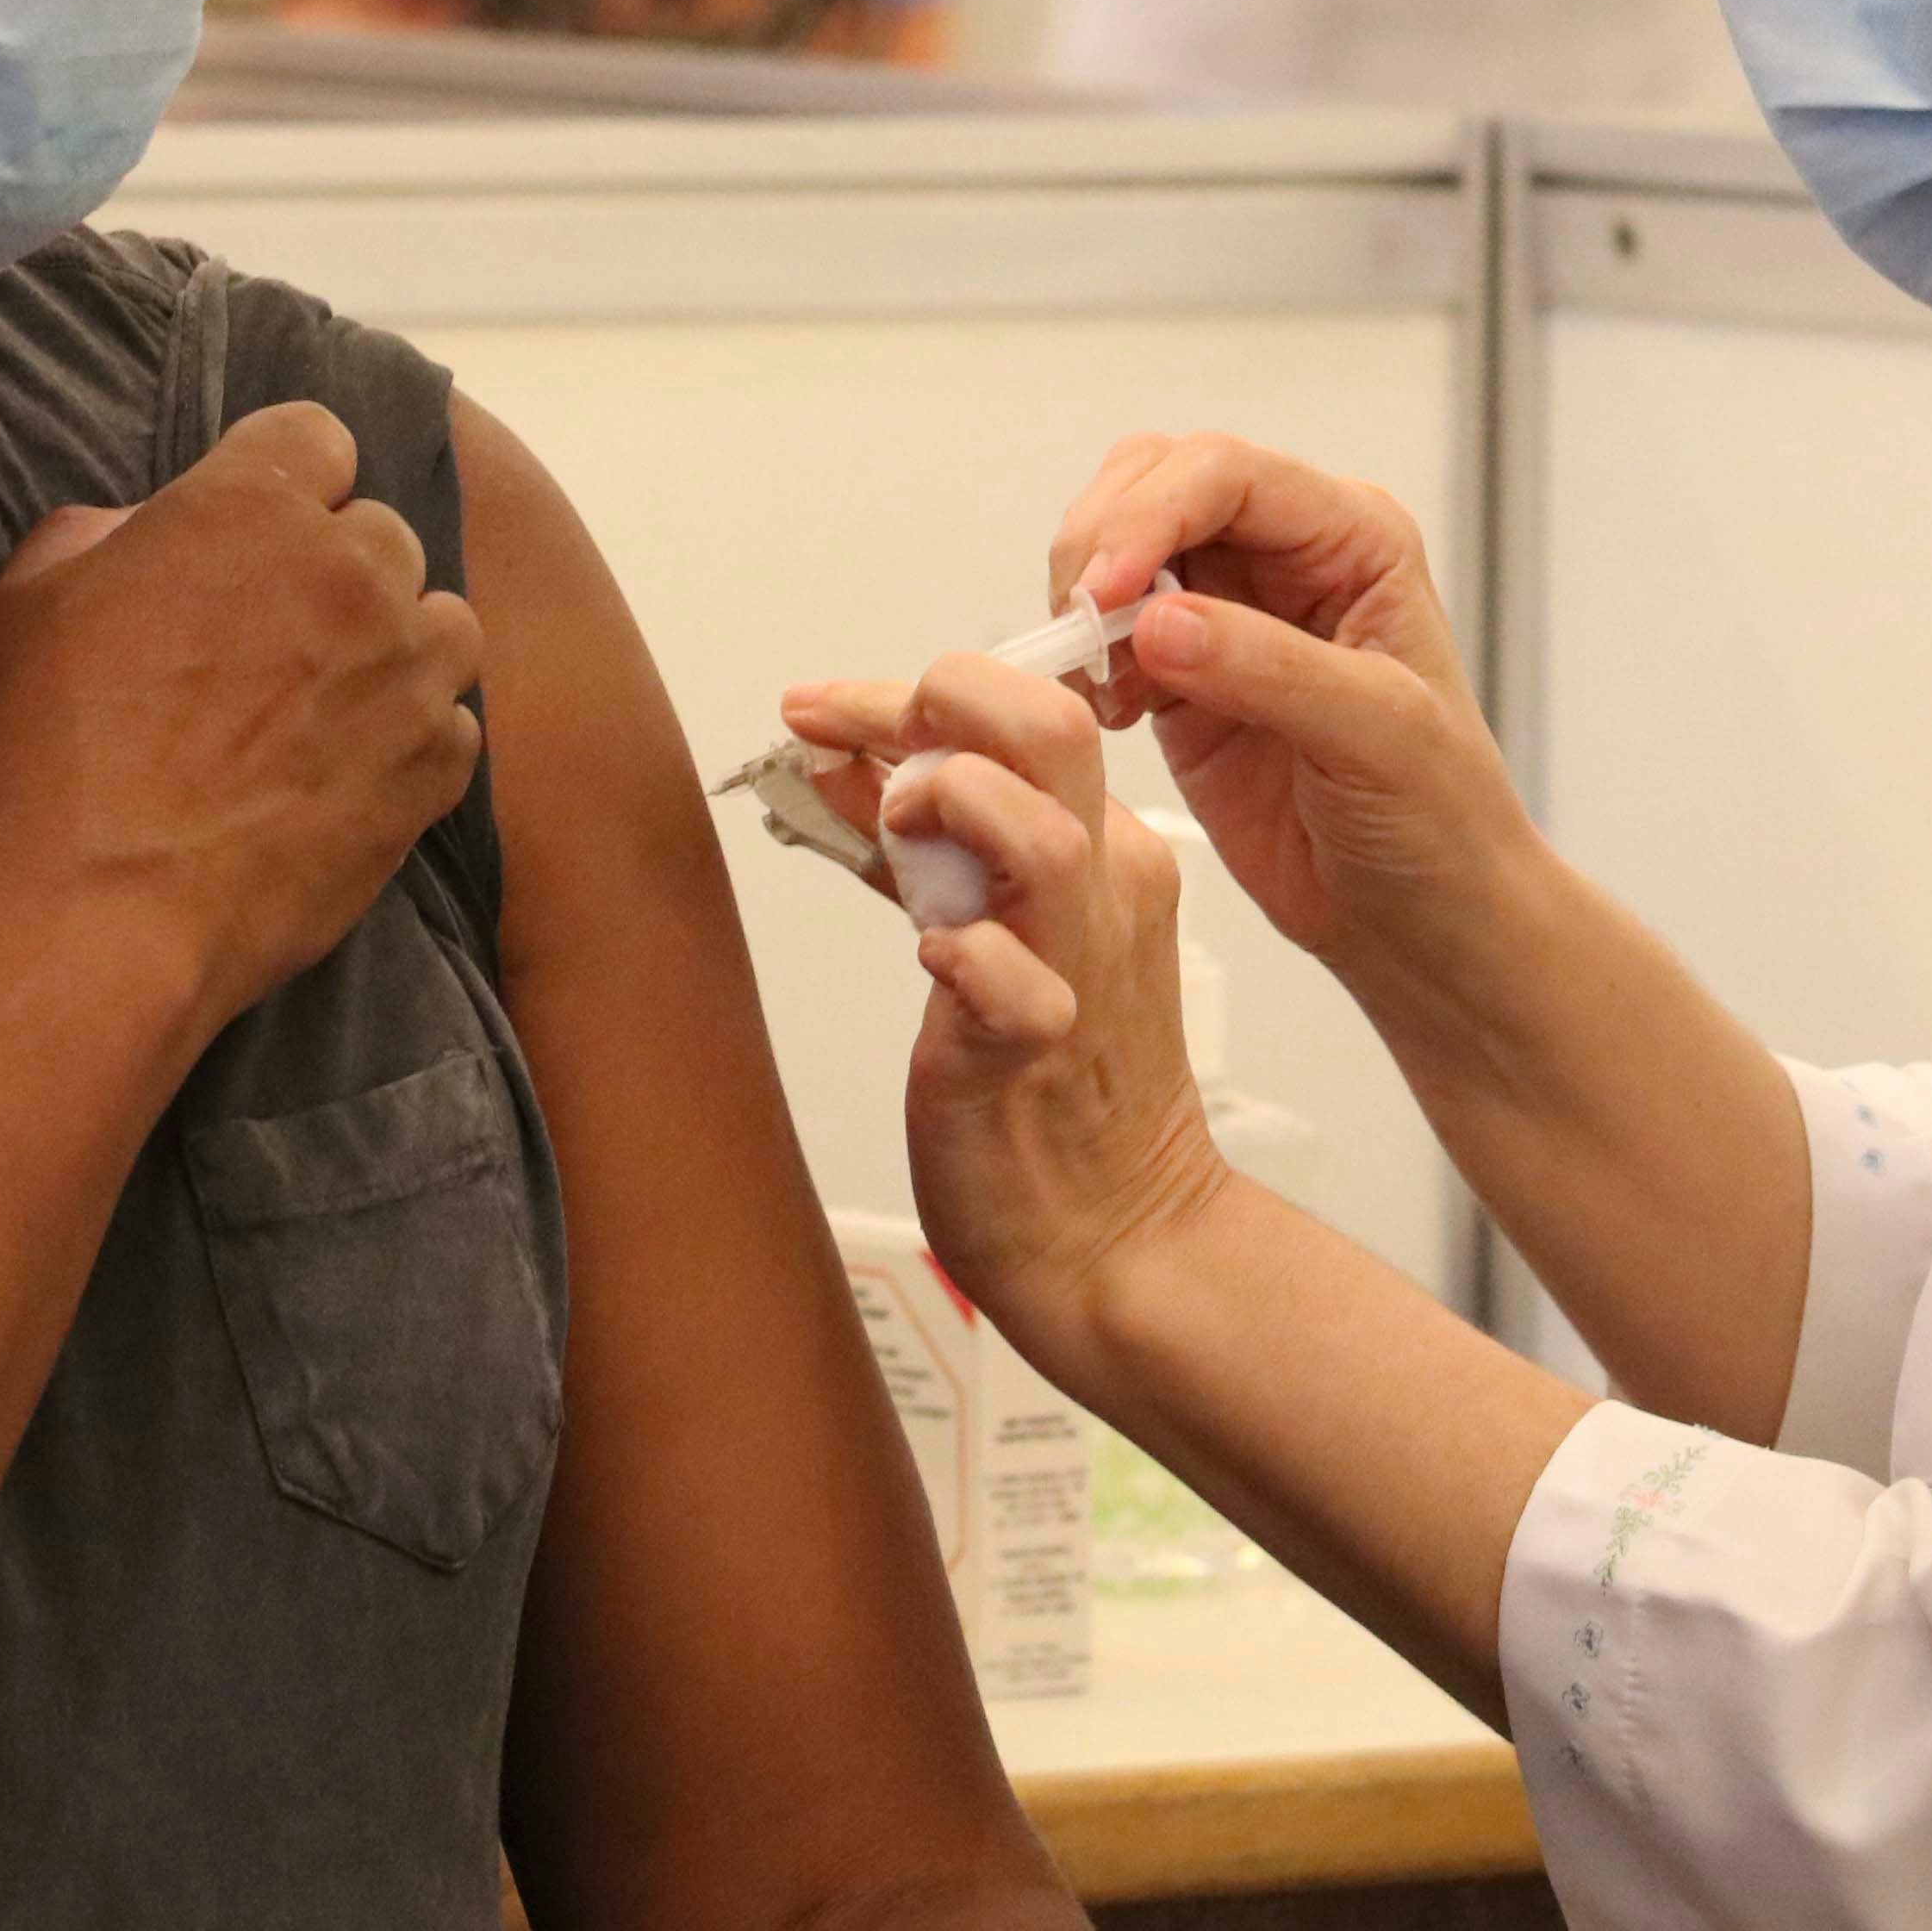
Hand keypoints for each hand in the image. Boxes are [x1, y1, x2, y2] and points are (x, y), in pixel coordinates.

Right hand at [0, 402, 485, 1018]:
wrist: (92, 924)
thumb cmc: (35, 760)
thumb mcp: (23, 605)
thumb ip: (103, 536)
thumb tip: (148, 529)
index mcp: (249, 507)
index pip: (315, 437)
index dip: (282, 481)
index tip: (252, 534)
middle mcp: (350, 573)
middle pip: (382, 533)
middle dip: (336, 571)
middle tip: (270, 640)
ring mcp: (403, 674)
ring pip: (441, 623)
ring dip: (394, 649)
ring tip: (326, 707)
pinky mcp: (430, 772)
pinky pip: (453, 727)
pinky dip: (412, 743)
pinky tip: (345, 778)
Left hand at [874, 651, 1237, 1375]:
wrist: (1115, 1237)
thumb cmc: (1047, 1089)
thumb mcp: (987, 926)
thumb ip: (921, 843)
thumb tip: (841, 760)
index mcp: (1103, 850)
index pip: (1023, 713)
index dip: (908, 693)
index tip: (816, 706)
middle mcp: (1104, 891)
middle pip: (1053, 729)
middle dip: (939, 699)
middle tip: (851, 736)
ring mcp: (1082, 968)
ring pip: (1044, 837)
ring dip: (949, 806)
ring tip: (889, 831)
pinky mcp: (1037, 1053)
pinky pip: (1015, 986)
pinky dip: (964, 956)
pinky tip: (929, 956)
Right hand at [1033, 434, 1527, 971]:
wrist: (1424, 921)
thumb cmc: (1441, 823)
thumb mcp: (1380, 739)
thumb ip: (1272, 669)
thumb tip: (1157, 621)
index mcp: (1353, 538)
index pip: (1226, 474)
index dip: (1150, 514)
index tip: (1104, 591)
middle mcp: (1287, 558)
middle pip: (1156, 484)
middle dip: (1101, 543)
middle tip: (1079, 629)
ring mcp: (1229, 615)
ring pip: (1118, 550)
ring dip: (1084, 604)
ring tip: (1098, 684)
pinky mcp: (1183, 679)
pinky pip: (1106, 635)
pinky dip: (1084, 663)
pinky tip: (1107, 714)